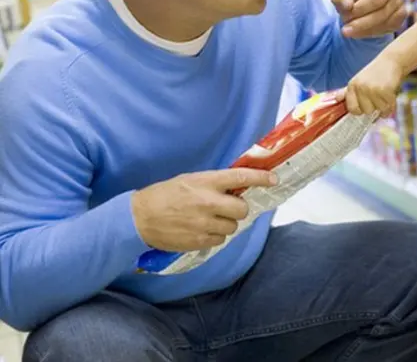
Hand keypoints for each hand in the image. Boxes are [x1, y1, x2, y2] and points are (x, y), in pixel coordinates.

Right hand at [132, 168, 276, 251]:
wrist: (140, 217)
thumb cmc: (166, 194)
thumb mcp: (190, 180)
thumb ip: (214, 183)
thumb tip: (237, 186)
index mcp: (206, 182)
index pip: (240, 177)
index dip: (261, 178)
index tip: (273, 179)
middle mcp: (208, 202)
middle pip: (242, 209)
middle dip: (239, 209)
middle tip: (228, 207)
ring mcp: (204, 224)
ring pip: (232, 227)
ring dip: (226, 224)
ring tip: (210, 219)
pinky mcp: (199, 241)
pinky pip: (220, 240)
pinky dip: (216, 236)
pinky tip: (202, 230)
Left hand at [330, 0, 412, 38]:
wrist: (357, 18)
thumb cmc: (348, 0)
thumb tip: (348, 5)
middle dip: (358, 12)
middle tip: (344, 20)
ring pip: (382, 16)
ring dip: (361, 25)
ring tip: (348, 27)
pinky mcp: (401, 15)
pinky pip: (386, 26)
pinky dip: (369, 32)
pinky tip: (361, 30)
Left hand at [345, 54, 403, 116]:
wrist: (392, 60)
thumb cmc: (376, 72)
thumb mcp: (359, 80)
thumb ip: (347, 91)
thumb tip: (336, 99)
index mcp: (352, 86)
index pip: (352, 109)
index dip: (360, 110)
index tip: (366, 105)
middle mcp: (360, 87)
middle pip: (366, 111)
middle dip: (374, 107)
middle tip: (378, 96)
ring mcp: (372, 89)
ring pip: (378, 110)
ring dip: (384, 106)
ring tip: (385, 94)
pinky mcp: (384, 90)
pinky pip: (388, 108)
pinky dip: (392, 105)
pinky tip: (391, 96)